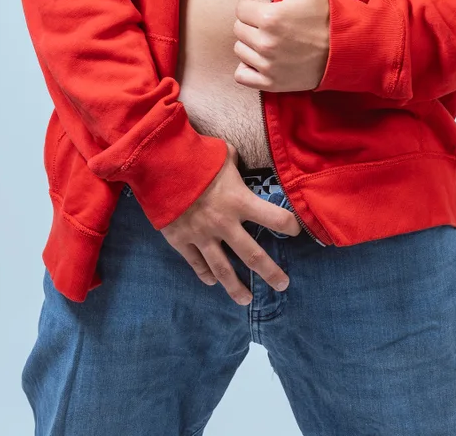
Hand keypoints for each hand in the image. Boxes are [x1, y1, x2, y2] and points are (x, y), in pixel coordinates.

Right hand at [159, 143, 301, 303]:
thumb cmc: (196, 156)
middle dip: (270, 272)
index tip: (296, 231)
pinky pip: (196, 263)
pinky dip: (205, 274)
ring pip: (223, 270)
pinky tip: (213, 282)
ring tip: (247, 300)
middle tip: (282, 285)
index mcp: (239, 201)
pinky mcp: (180, 241)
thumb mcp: (223, 155)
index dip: (289, 225)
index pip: (274, 218)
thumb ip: (235, 165)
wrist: (159, 165)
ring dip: (236, 287)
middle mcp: (224, 224)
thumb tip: (237, 164)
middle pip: (252, 256)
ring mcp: (201, 236)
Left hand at [233, 0, 330, 91]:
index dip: (254, 7)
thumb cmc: (324, 16)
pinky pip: (242, 75)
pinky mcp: (270, 83)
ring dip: (250, 45)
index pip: (241, 9)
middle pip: (239, 29)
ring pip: (239, 50)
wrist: (344, 49)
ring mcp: (267, 65)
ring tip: (270, 41)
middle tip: (271, 25)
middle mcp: (265, 42)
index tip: (270, 9)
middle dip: (252, 24)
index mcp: (270, 17)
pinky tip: (263, 60)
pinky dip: (248, 68)